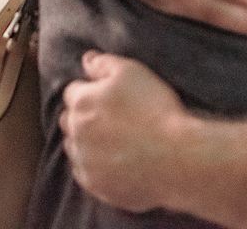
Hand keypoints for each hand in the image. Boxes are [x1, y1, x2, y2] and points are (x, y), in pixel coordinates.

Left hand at [60, 52, 190, 212]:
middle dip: (84, 116)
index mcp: (82, 102)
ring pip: (77, 148)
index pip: (73, 91)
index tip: (111, 96)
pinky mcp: (96, 186)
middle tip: (114, 117)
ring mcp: (85, 162)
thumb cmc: (156, 110)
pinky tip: (120, 161)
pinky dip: (97, 167)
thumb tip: (86, 60)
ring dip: (88, 143)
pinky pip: (88, 173)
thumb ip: (103, 63)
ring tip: (118, 140)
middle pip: (69, 120)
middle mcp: (76, 133)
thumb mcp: (133, 72)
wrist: (177, 158)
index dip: (92, 90)